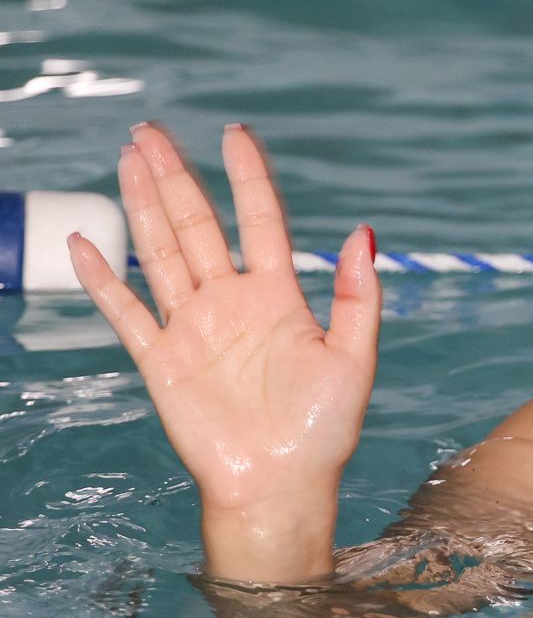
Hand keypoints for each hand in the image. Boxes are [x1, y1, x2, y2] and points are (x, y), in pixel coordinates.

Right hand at [69, 123, 380, 581]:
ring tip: (127, 159)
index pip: (260, 219)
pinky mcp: (161, 361)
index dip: (248, 176)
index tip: (235, 133)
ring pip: (160, 253)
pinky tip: (84, 242)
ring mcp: (193, 328)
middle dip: (175, 176)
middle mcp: (232, 302)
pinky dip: (103, 279)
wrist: (281, 487)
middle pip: (198, 224)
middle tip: (150, 130)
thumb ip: (360, 295)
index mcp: (280, 295)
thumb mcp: (355, 357)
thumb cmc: (325, 429)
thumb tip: (365, 231)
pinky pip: (126, 312)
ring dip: (141, 207)